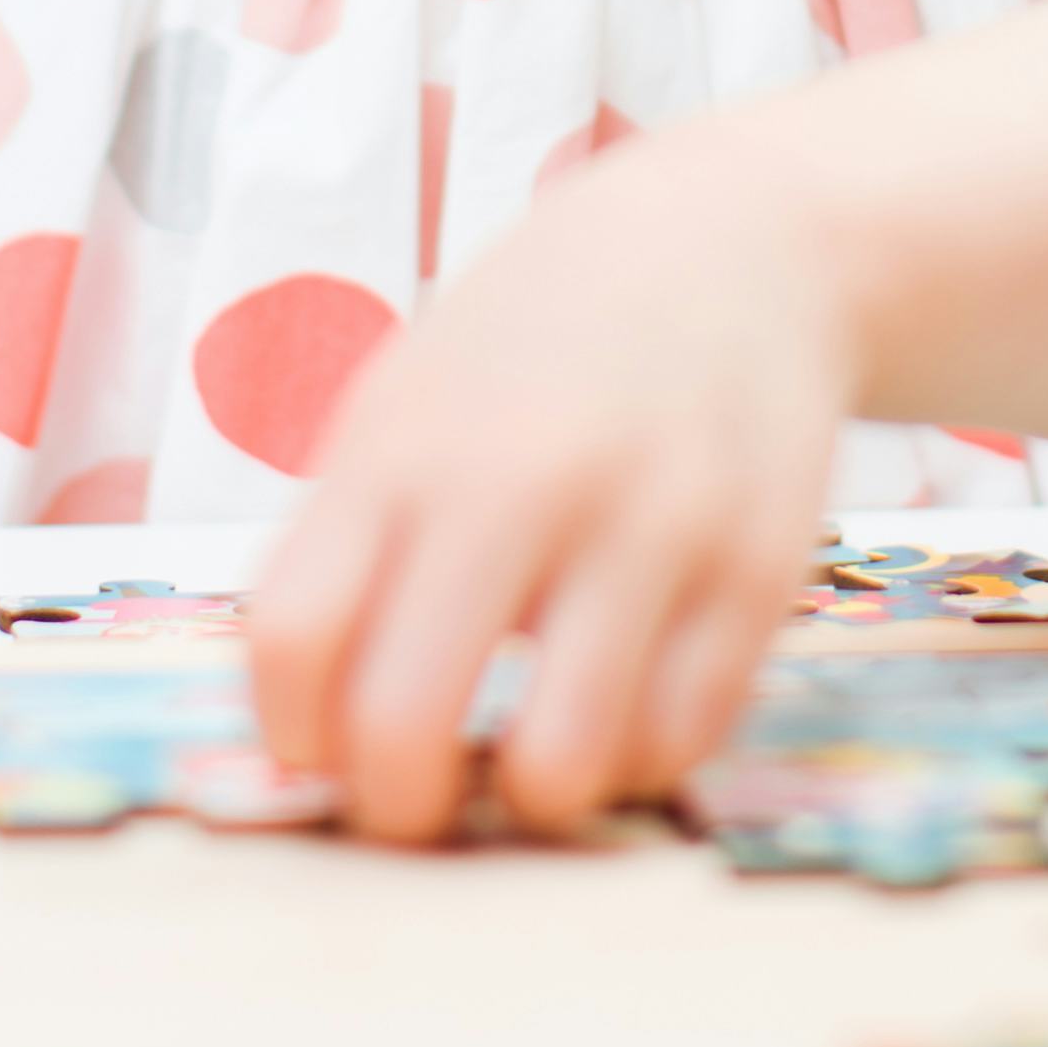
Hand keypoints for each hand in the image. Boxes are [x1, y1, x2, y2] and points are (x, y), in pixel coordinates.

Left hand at [243, 133, 855, 843]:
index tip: (316, 751)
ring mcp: (649, 526)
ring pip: (562, 765)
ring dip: (532, 796)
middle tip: (418, 800)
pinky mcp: (758, 565)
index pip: (294, 638)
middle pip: (406, 722)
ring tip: (534, 755)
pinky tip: (626, 706)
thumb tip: (298, 722)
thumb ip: (348, 544)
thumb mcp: (408, 399)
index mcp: (407, 444)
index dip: (289, 734)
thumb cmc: (539, 343)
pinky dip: (640, 755)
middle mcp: (522, 482)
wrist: (731, 238)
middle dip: (397, 807)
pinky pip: (681, 739)